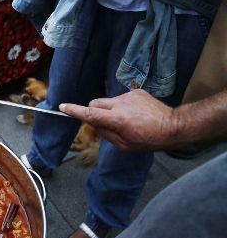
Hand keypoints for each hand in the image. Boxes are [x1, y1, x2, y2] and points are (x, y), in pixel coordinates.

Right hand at [59, 89, 180, 151]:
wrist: (174, 126)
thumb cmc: (149, 140)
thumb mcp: (125, 146)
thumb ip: (106, 133)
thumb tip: (94, 124)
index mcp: (117, 120)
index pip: (90, 113)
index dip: (74, 111)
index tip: (63, 107)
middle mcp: (121, 104)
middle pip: (95, 103)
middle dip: (94, 111)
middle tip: (104, 123)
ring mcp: (129, 96)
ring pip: (108, 101)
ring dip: (111, 110)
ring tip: (128, 120)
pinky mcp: (136, 92)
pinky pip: (122, 98)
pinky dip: (124, 106)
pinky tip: (136, 114)